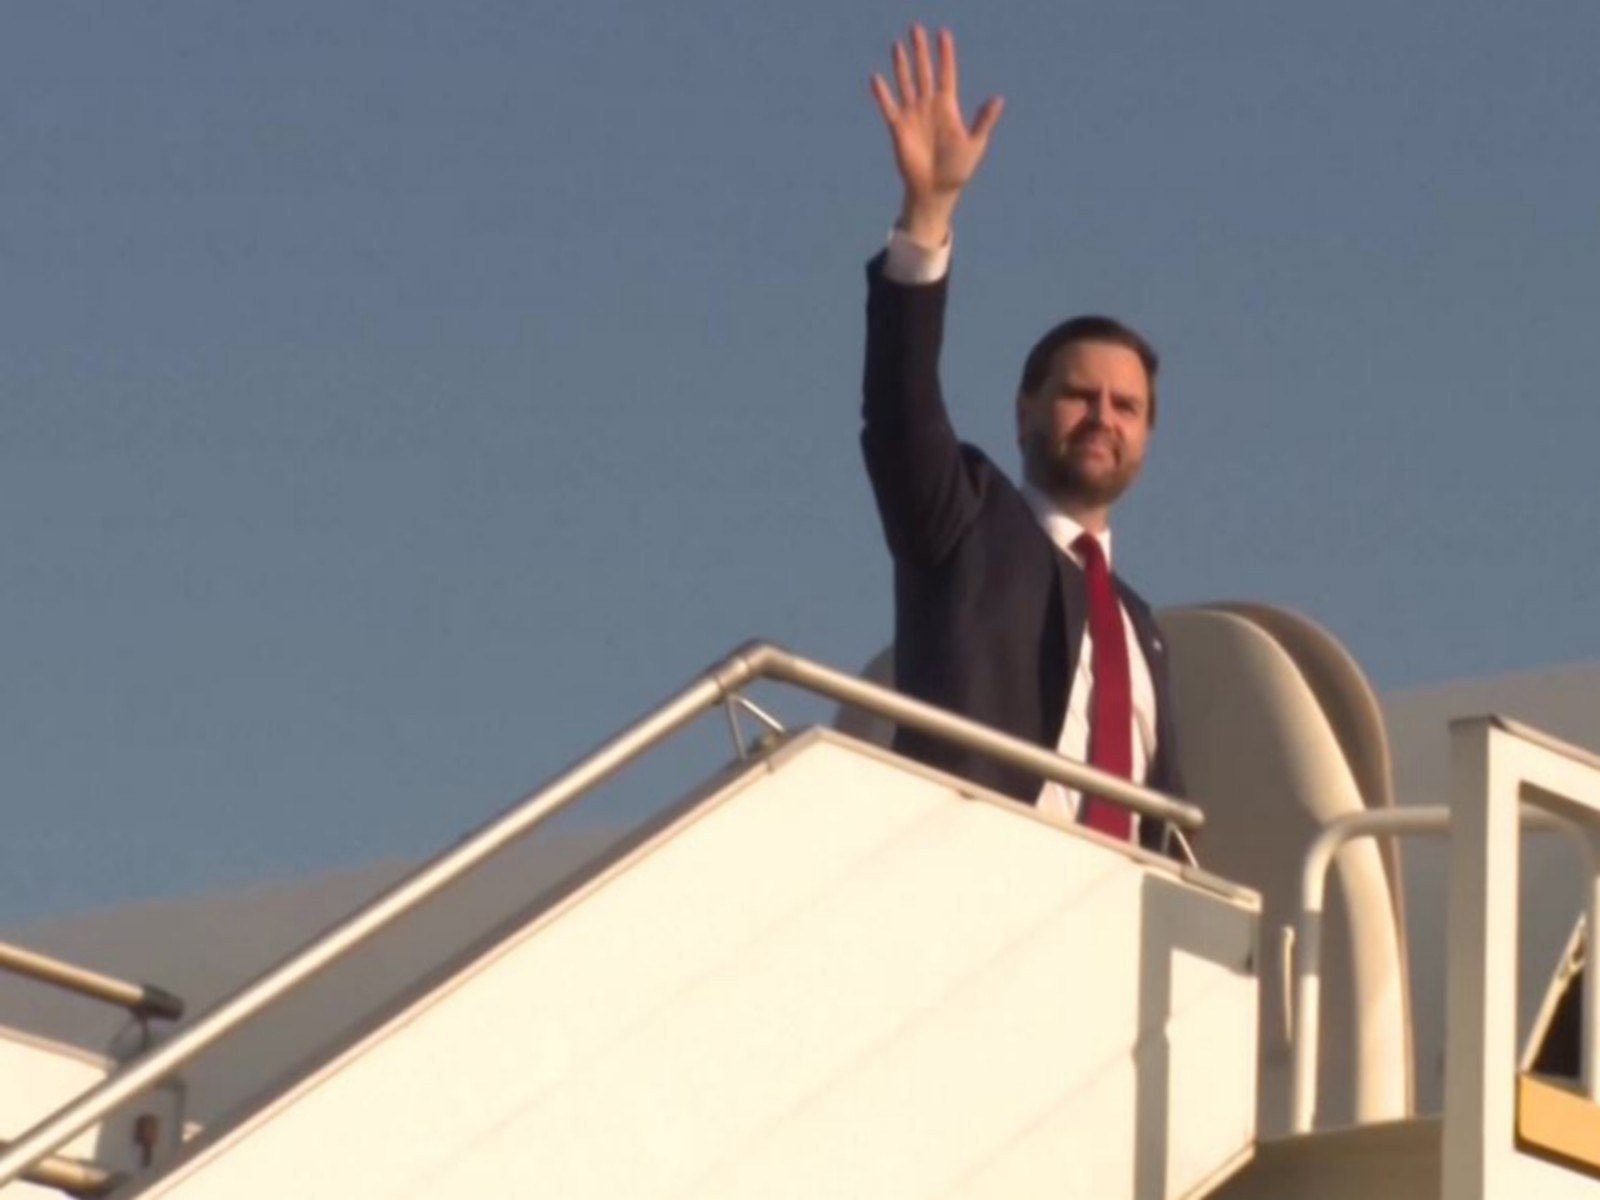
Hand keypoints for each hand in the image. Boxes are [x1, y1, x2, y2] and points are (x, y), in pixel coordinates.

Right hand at [870, 26, 1003, 246]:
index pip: (946, 74)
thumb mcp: (975, 144)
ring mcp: (913, 115)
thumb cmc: (957, 170)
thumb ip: (983, 120)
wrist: (935, 190)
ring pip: (906, 83)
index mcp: (948, 107)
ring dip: (901, 65)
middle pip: (924, 72)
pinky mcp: (898, 128)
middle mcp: (929, 106)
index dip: (945, 54)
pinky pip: (889, 107)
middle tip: (916, 28)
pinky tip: (876, 78)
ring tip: (897, 44)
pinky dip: (882, 94)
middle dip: (920, 51)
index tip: (943, 34)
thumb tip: (998, 99)